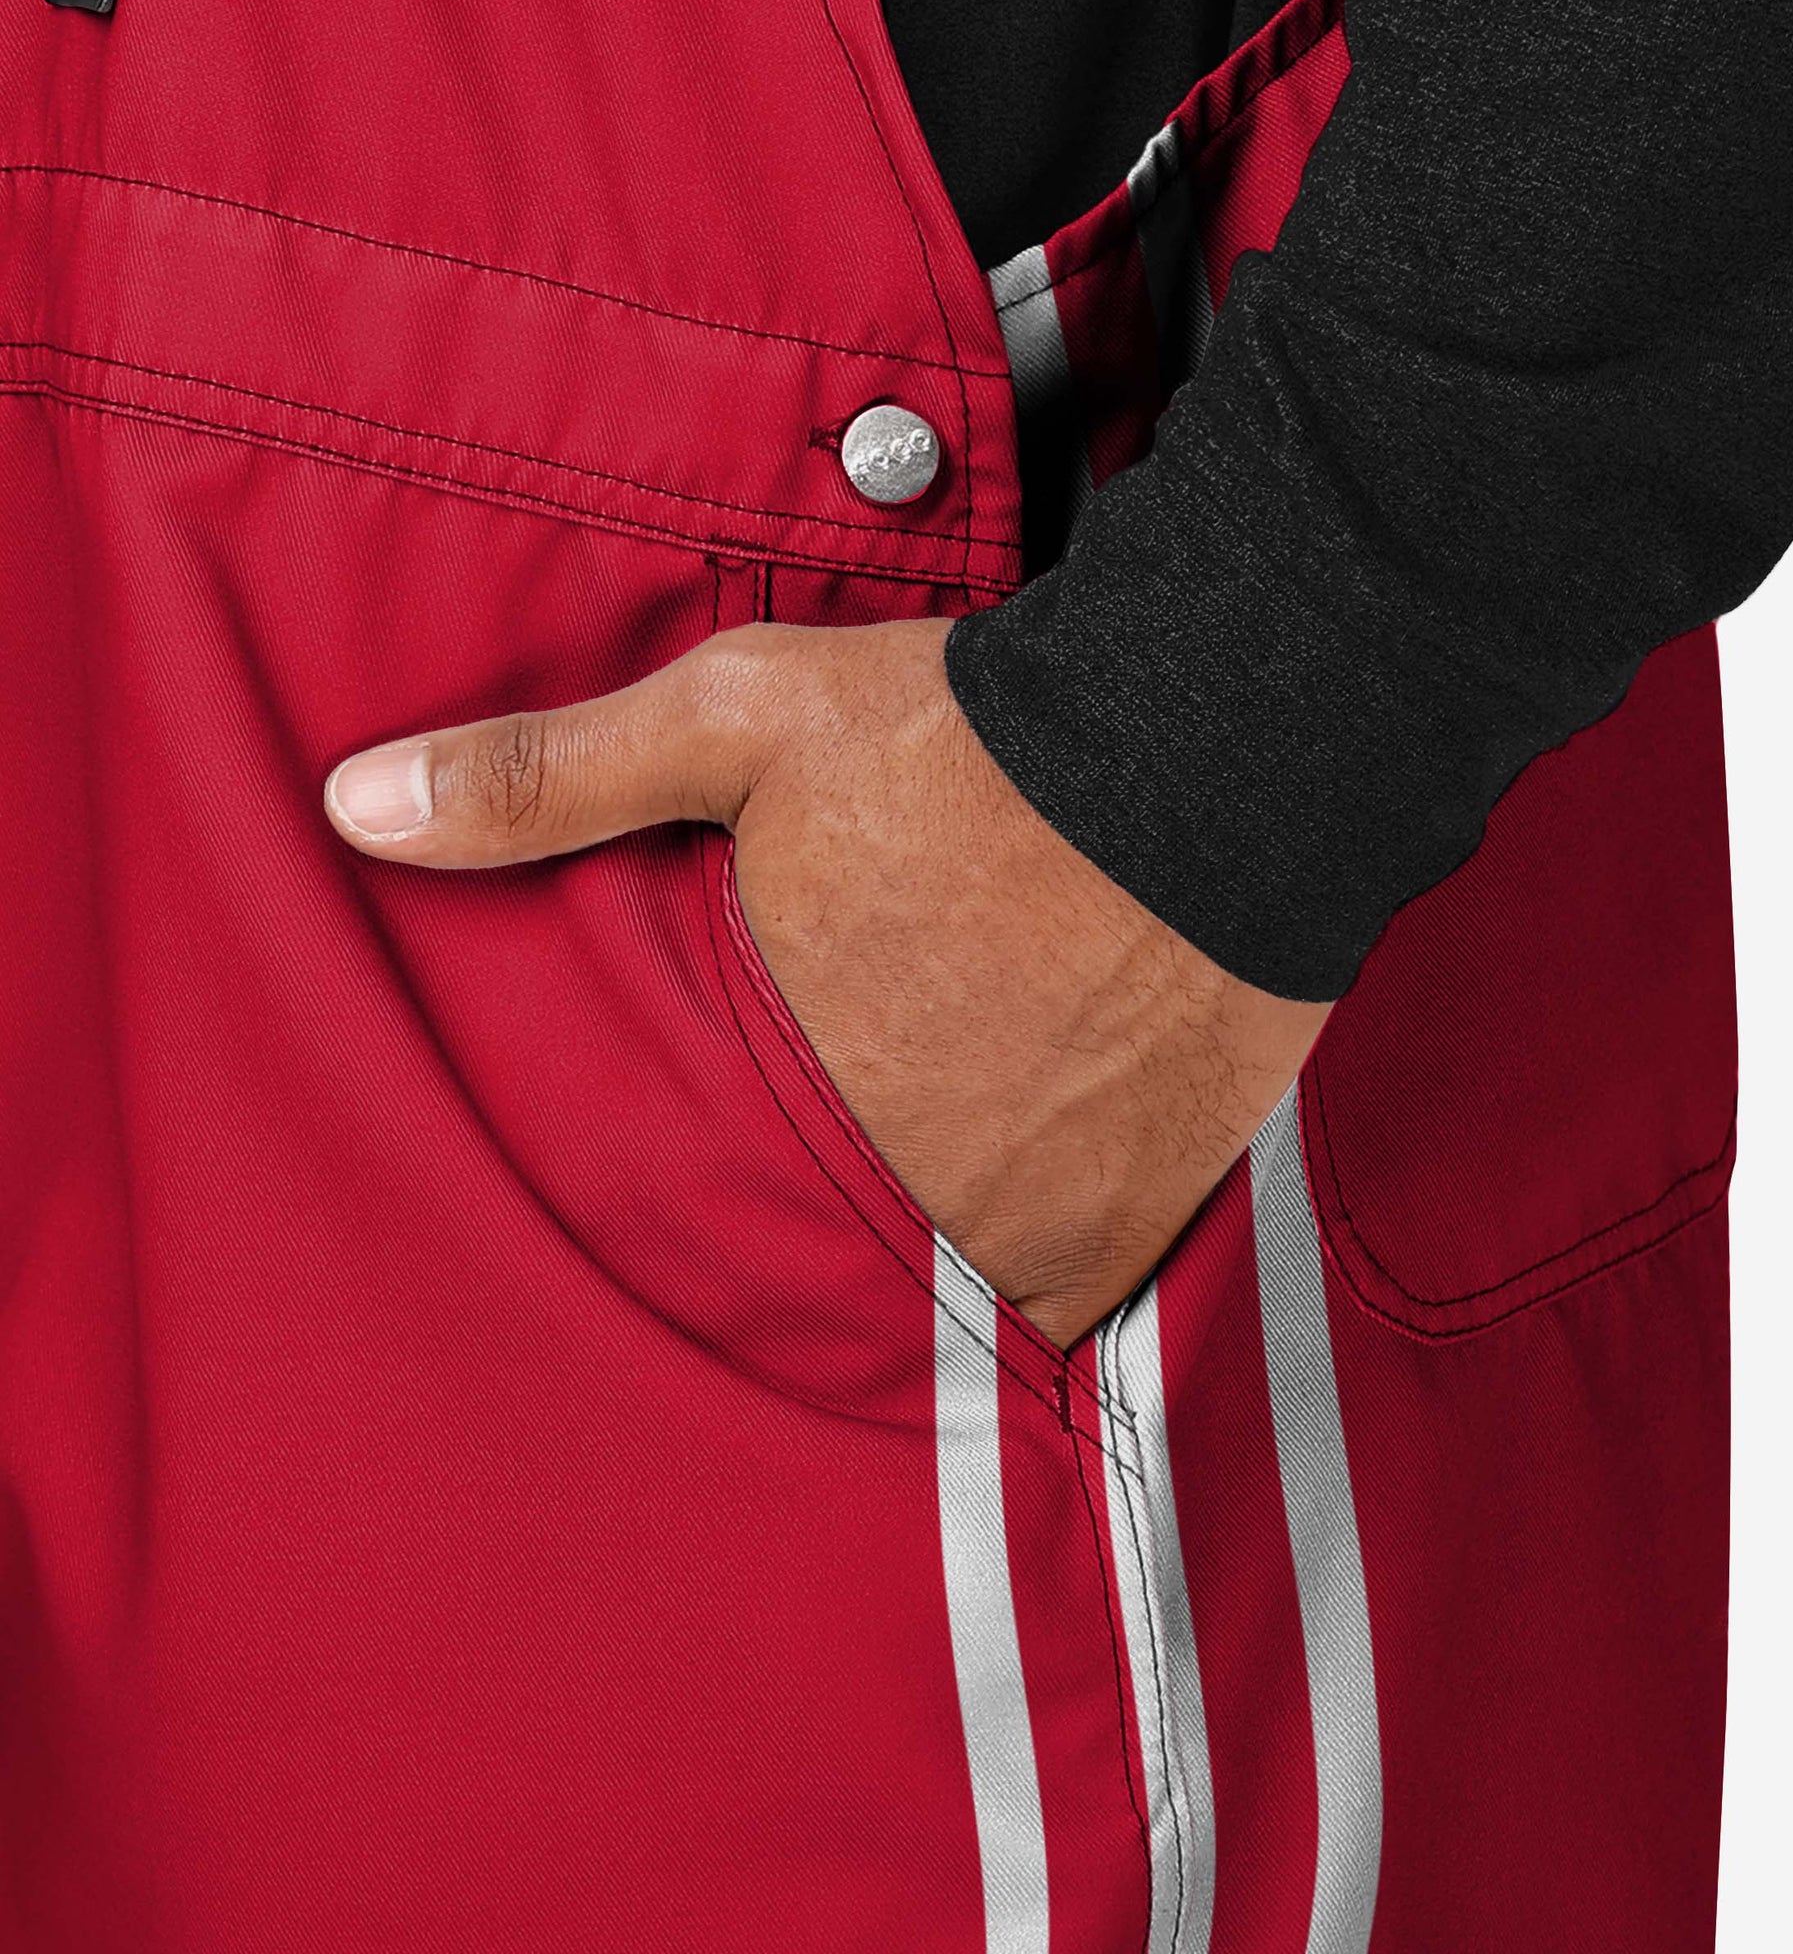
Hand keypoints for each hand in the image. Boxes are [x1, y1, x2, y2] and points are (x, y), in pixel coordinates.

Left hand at [323, 618, 1330, 1345]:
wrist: (1215, 748)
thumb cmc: (972, 739)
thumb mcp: (740, 722)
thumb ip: (551, 778)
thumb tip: (354, 809)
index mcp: (794, 1083)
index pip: (692, 1221)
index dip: (695, 1210)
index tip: (709, 1193)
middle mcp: (913, 1178)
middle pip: (831, 1266)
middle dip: (821, 1236)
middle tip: (836, 1192)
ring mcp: (1040, 1208)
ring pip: (954, 1292)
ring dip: (936, 1257)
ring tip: (940, 1196)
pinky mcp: (1150, 1200)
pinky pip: (1076, 1286)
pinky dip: (1047, 1258)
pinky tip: (1040, 1181)